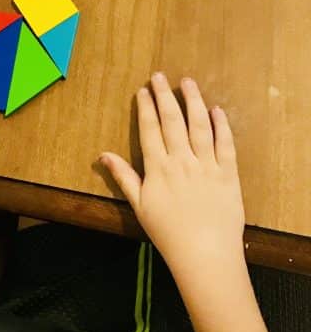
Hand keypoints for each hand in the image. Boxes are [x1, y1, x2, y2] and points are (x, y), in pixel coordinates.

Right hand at [100, 73, 245, 293]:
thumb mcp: (139, 206)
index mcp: (158, 168)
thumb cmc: (168, 233)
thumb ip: (123, 177)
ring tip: (188, 82)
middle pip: (172, 121)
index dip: (146, 108)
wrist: (205, 255)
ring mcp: (206, 166)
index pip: (150, 129)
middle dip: (165, 96)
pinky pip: (226, 144)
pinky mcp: (228, 174)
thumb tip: (103, 155)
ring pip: (199, 126)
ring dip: (193, 101)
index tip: (143, 90)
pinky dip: (222, 125)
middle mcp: (182, 161)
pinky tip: (217, 110)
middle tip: (160, 76)